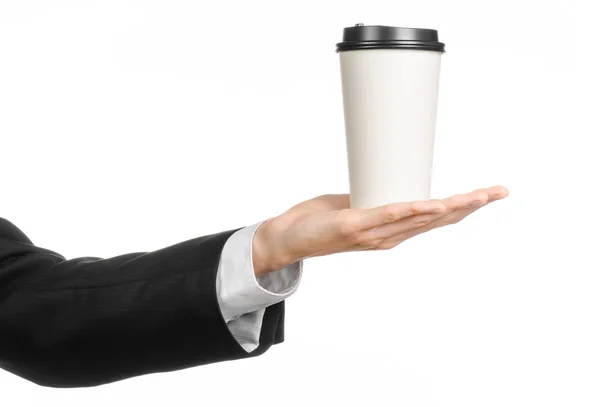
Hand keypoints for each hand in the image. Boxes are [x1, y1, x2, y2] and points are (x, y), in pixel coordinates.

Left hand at [252, 186, 508, 275]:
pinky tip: (433, 204)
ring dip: (450, 206)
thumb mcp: (354, 206)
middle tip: (499, 192)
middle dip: (471, 206)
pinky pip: (388, 216)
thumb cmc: (319, 221)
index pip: (435, 219)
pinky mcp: (354, 226)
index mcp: (391, 230)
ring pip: (420, 218)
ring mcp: (373, 233)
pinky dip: (412, 210)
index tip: (488, 194)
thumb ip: (372, 198)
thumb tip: (382, 178)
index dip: (463, 207)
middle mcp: (389, 236)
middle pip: (437, 220)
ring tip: (477, 196)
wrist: (286, 239)